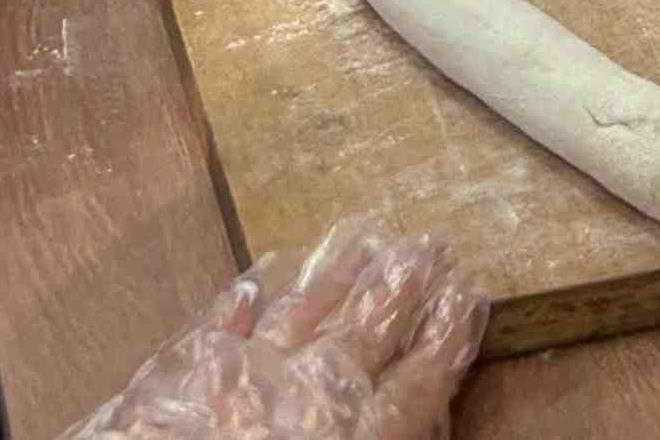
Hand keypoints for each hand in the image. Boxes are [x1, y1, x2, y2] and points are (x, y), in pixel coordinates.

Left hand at [65, 230, 486, 439]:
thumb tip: (422, 410)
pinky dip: (239, 307)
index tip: (470, 291)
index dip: (447, 337)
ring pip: (299, 318)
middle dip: (402, 288)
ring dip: (334, 279)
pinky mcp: (188, 385)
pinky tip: (256, 277)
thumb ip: (392, 429)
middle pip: (365, 334)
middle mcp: (310, 391)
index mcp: (360, 431)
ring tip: (361, 238)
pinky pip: (219, 335)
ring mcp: (245, 380)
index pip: (417, 382)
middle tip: (431, 241)